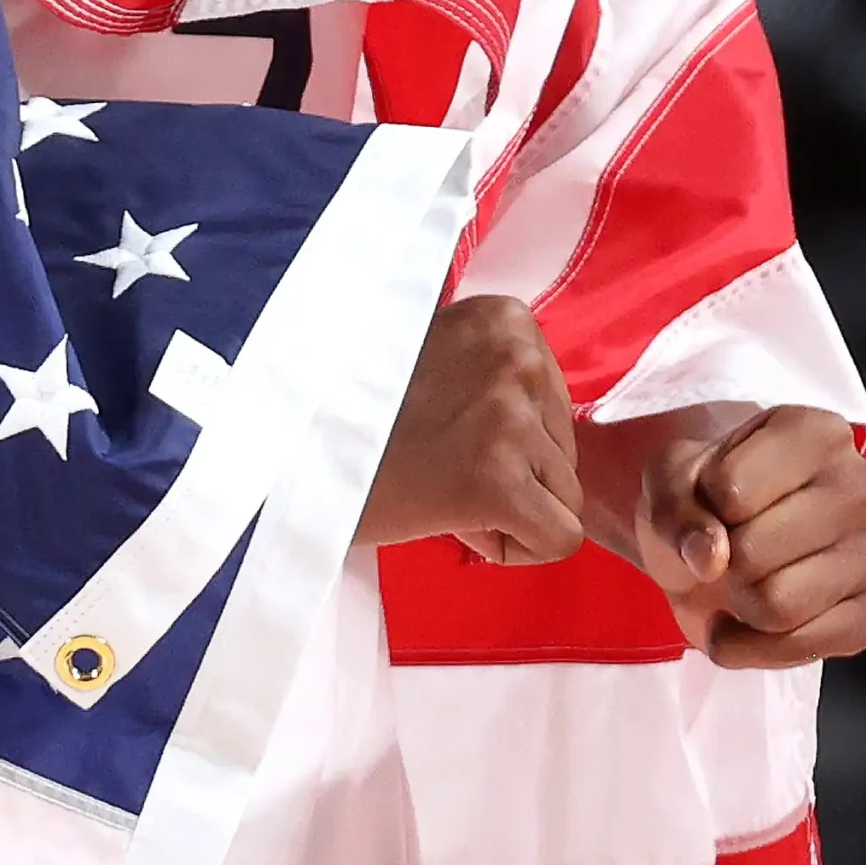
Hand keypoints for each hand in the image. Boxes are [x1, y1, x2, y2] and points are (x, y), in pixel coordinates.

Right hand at [360, 292, 584, 563]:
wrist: (299, 452)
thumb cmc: (362, 413)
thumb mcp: (441, 357)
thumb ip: (496, 376)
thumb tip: (548, 432)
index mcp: (507, 318)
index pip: (555, 401)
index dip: (509, 438)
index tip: (450, 434)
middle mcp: (520, 356)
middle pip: (566, 448)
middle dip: (515, 473)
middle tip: (441, 465)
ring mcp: (513, 417)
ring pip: (565, 496)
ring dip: (509, 507)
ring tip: (441, 487)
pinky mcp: (502, 479)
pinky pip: (559, 538)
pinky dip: (518, 546)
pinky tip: (462, 523)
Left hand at [634, 405, 865, 666]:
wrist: (733, 533)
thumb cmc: (707, 494)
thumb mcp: (669, 480)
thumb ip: (675, 509)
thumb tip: (711, 559)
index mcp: (815, 432)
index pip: (730, 491)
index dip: (702, 507)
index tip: (714, 501)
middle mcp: (864, 483)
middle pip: (754, 555)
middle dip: (722, 564)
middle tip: (729, 551)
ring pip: (779, 607)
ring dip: (738, 607)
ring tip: (742, 583)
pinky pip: (805, 649)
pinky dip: (754, 648)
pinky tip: (750, 624)